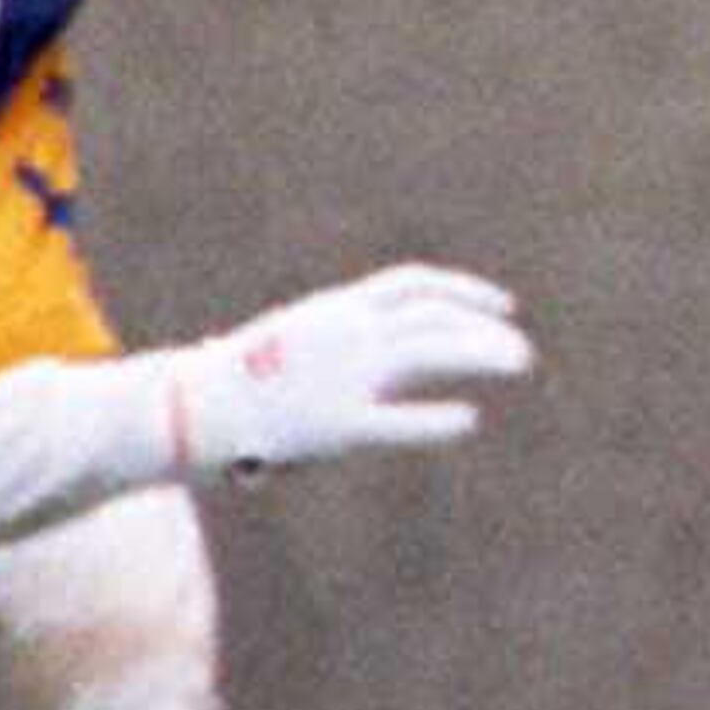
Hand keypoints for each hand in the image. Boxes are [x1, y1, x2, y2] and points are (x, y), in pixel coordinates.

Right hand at [153, 264, 532, 481]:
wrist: (189, 407)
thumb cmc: (243, 382)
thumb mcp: (298, 343)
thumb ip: (345, 342)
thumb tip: (389, 352)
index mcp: (334, 309)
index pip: (413, 284)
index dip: (464, 292)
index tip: (502, 306)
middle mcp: (346, 333)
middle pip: (434, 317)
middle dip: (485, 330)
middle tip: (520, 354)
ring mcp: (344, 376)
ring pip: (430, 351)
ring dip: (481, 354)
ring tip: (517, 365)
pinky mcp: (337, 425)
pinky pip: (400, 421)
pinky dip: (438, 419)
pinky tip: (468, 419)